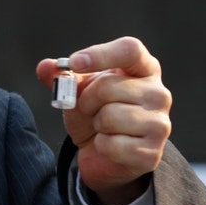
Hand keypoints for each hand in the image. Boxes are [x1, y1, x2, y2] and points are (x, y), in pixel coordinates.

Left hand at [37, 37, 170, 204]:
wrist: (104, 154)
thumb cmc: (95, 112)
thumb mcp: (76, 91)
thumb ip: (61, 77)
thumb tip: (45, 67)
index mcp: (144, 69)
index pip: (130, 50)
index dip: (101, 54)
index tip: (75, 63)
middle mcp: (159, 93)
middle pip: (108, 86)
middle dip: (86, 100)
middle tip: (89, 109)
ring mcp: (160, 124)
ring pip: (110, 116)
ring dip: (95, 124)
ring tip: (102, 127)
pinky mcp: (152, 153)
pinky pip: (112, 145)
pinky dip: (101, 146)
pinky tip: (108, 145)